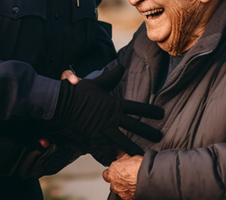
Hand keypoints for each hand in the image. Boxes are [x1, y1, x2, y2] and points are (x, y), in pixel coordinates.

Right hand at [45, 65, 163, 162]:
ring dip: (132, 147)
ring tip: (141, 153)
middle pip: (133, 126)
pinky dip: (109, 153)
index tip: (161, 114)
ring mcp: (102, 127)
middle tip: (159, 137)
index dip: (150, 111)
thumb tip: (121, 66)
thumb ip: (111, 77)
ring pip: (121, 140)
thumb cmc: (80, 91)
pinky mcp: (93, 135)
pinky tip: (115, 159)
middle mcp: (111, 117)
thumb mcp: (98, 82)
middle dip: (147, 132)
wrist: (64, 102)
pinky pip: (103, 146)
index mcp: (114, 104)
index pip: (137, 107)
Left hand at [103, 154, 142, 199]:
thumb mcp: (128, 156)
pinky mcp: (127, 198)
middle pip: (112, 183)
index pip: (106, 174)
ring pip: (118, 190)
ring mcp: (120, 192)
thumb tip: (119, 154)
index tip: (115, 171)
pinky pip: (126, 195)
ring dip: (123, 186)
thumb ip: (121, 157)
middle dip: (117, 180)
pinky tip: (134, 186)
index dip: (111, 172)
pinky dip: (129, 192)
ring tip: (131, 181)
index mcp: (112, 172)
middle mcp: (114, 183)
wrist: (147, 177)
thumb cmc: (138, 167)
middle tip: (125, 176)